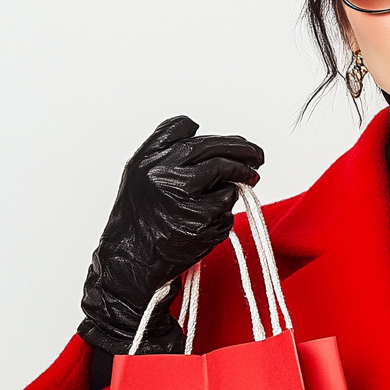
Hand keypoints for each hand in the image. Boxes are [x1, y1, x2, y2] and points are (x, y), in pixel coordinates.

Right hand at [78, 116, 263, 353]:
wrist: (130, 261)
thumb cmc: (141, 220)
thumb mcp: (141, 177)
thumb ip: (169, 155)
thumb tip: (219, 145)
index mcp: (147, 160)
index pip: (182, 128)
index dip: (206, 132)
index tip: (232, 140)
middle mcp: (164, 175)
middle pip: (214, 150)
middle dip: (244, 151)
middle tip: (258, 156)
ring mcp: (183, 198)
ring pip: (227, 178)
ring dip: (242, 179)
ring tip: (251, 179)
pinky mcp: (200, 222)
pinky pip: (227, 208)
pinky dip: (226, 210)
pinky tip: (212, 218)